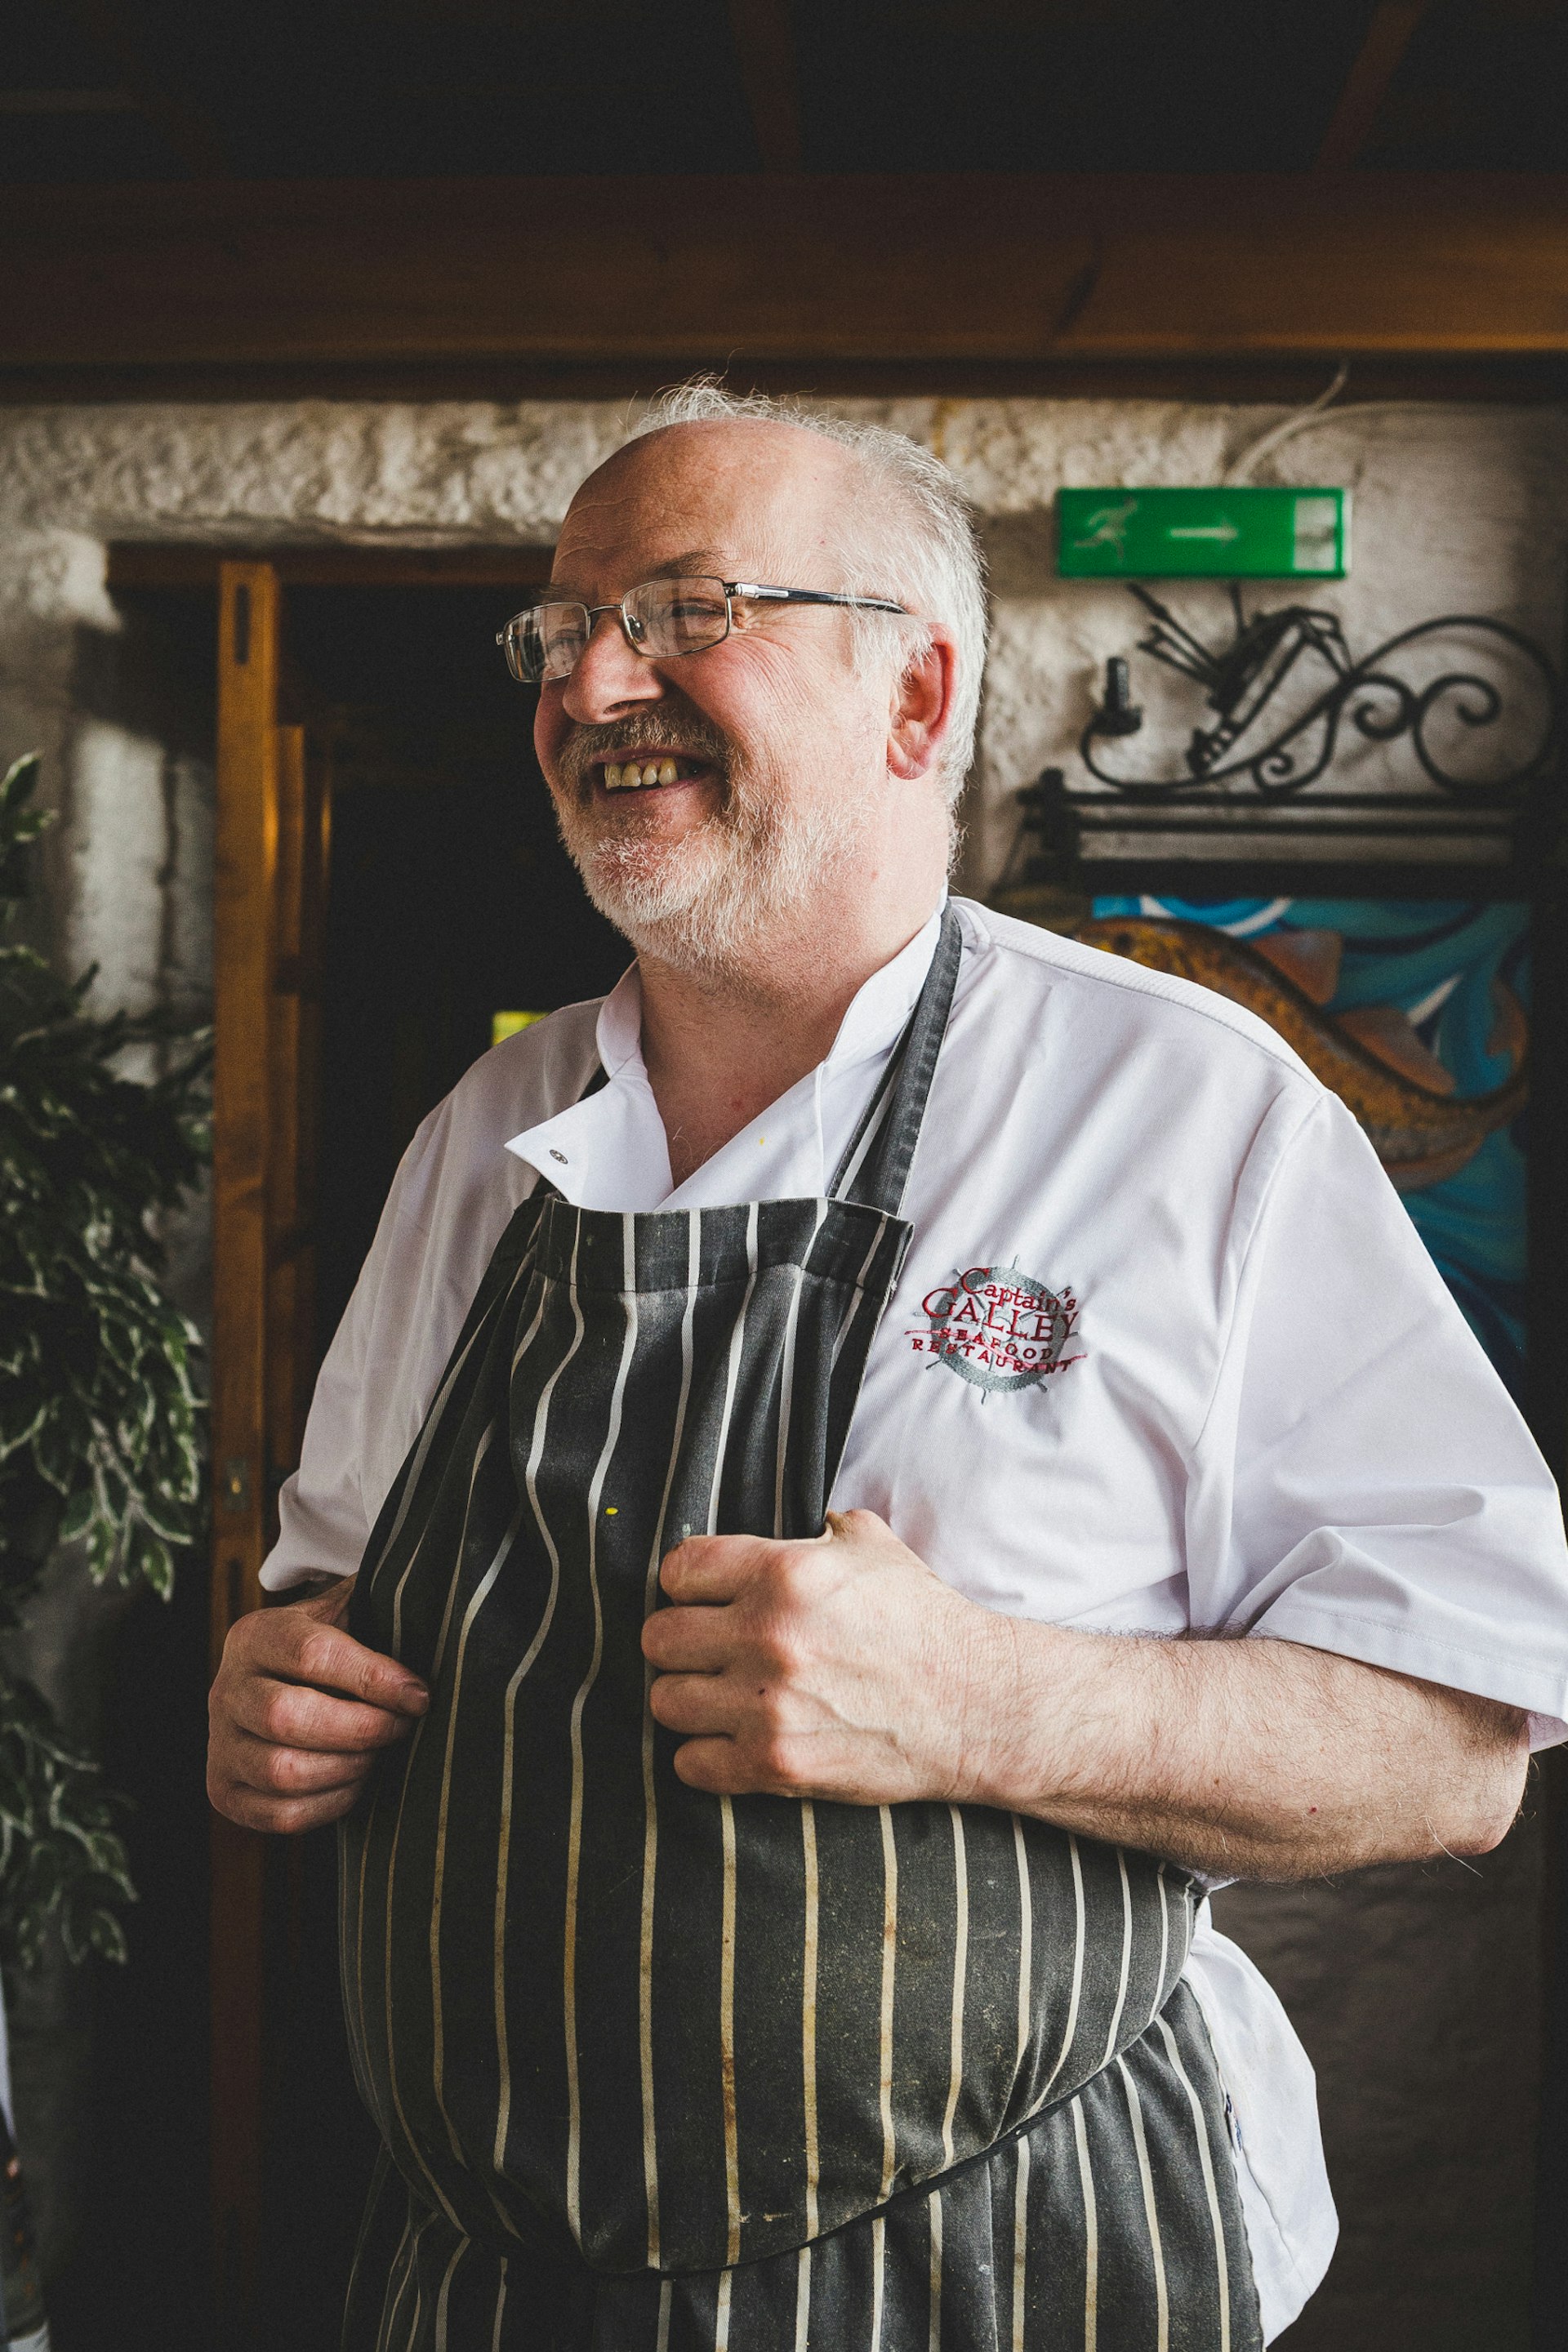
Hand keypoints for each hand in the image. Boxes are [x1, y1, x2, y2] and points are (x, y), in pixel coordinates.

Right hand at [207, 1578, 428, 1832]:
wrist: (273, 1687)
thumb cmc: (326, 1650)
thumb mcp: (341, 1614)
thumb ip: (375, 1605)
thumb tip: (432, 1602)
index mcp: (255, 1635)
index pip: (312, 1653)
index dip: (373, 1678)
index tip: (419, 1695)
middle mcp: (226, 1689)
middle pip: (287, 1717)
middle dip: (361, 1728)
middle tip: (402, 1727)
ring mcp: (220, 1745)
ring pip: (282, 1771)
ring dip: (348, 1768)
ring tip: (380, 1753)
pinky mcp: (225, 1792)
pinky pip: (280, 1814)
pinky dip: (331, 1803)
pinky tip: (357, 1780)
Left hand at [642, 1509, 1005, 1803]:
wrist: (974, 1705)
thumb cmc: (924, 1621)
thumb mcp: (872, 1546)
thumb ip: (816, 1528)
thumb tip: (789, 1521)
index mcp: (784, 1572)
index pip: (678, 1571)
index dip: (687, 1585)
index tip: (704, 1600)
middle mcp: (766, 1635)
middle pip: (659, 1638)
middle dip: (682, 1643)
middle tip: (712, 1652)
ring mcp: (766, 1706)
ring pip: (666, 1702)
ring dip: (691, 1700)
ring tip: (723, 1698)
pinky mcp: (775, 1766)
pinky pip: (689, 1763)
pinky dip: (705, 1755)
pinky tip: (734, 1741)